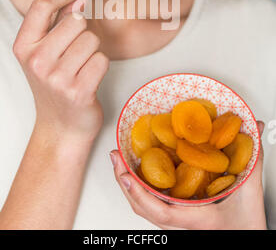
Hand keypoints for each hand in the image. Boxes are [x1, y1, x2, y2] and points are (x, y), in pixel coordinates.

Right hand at [13, 0, 109, 143]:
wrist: (60, 126)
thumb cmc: (55, 83)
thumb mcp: (44, 52)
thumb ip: (57, 22)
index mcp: (23, 46)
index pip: (42, 5)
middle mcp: (36, 61)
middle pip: (76, 20)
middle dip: (83, 31)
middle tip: (75, 52)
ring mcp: (57, 78)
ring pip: (92, 39)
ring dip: (93, 51)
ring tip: (81, 68)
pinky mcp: (79, 91)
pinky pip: (102, 59)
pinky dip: (100, 66)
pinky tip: (89, 79)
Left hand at [111, 121, 266, 229]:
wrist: (247, 242)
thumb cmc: (246, 227)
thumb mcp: (250, 194)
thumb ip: (252, 160)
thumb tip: (253, 130)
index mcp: (194, 218)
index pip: (160, 211)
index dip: (138, 192)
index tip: (124, 174)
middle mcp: (180, 222)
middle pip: (142, 208)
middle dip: (124, 182)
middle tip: (115, 157)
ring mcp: (176, 221)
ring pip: (145, 208)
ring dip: (129, 185)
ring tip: (120, 163)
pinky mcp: (178, 218)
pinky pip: (153, 204)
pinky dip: (140, 189)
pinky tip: (138, 174)